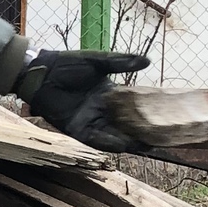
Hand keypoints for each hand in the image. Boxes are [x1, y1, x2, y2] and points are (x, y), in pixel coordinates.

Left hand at [15, 49, 150, 150]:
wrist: (41, 72)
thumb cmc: (67, 64)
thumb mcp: (98, 61)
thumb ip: (121, 63)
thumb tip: (148, 61)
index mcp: (110, 94)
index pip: (133, 106)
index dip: (148, 111)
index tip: (166, 116)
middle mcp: (103, 110)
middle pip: (126, 124)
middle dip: (142, 131)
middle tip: (163, 137)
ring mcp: (91, 120)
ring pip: (114, 134)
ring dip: (129, 140)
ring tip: (147, 145)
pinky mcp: (77, 129)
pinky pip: (96, 139)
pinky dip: (109, 143)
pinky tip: (122, 145)